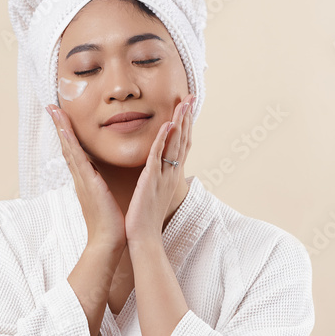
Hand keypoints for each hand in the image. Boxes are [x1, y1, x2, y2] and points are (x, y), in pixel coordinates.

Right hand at [46, 104, 126, 250]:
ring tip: (54, 110)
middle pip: (67, 146)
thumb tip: (104, 182)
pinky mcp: (87, 182)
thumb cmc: (110, 224)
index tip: (62, 119)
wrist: (107, 242)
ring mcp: (81, 179)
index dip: (68, 135)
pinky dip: (70, 142)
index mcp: (86, 180)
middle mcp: (80, 177)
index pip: (75, 152)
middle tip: (51, 107)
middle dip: (60, 125)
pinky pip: (77, 158)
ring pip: (69, 148)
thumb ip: (103, 188)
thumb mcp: (106, 199)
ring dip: (61, 128)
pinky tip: (65, 129)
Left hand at [125, 94, 193, 245]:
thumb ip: (155, 179)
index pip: (181, 146)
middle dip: (187, 118)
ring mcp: (163, 176)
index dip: (185, 126)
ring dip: (180, 121)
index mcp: (170, 176)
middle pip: (183, 140)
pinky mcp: (151, 179)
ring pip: (174, 143)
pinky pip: (159, 155)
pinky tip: (167, 124)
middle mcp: (171, 173)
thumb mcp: (153, 194)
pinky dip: (164, 139)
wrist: (143, 238)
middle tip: (191, 97)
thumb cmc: (145, 218)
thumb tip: (153, 171)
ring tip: (184, 103)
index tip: (187, 109)